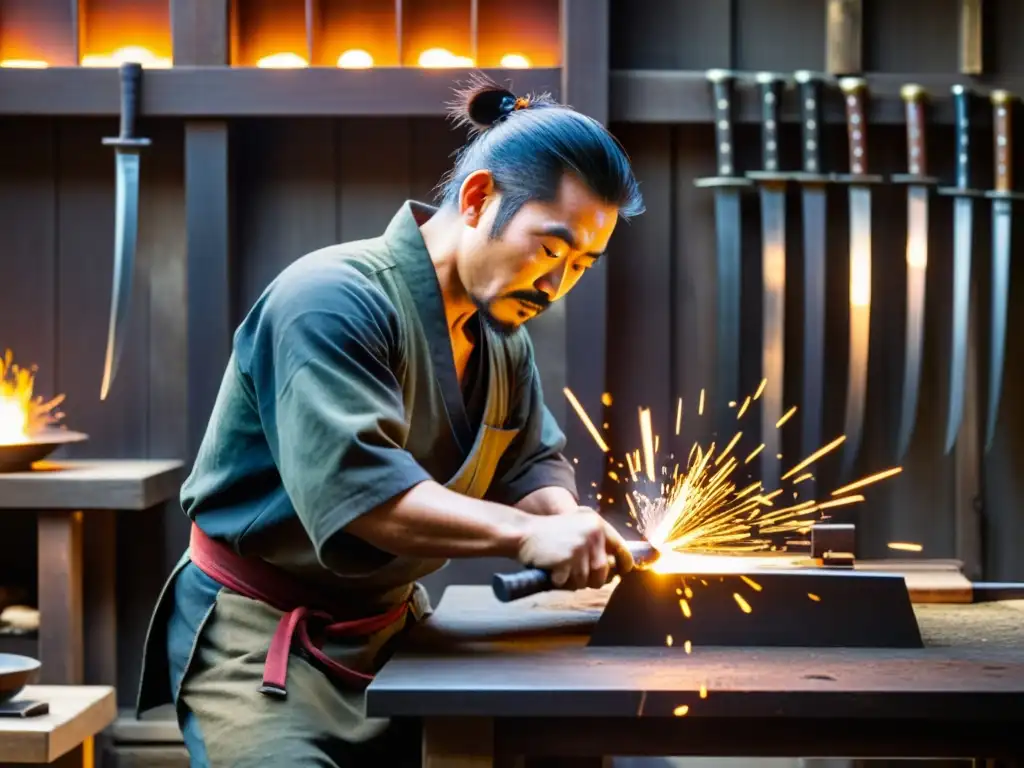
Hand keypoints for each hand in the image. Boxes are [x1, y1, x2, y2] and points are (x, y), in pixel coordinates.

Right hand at [516, 508, 635, 589]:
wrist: (523, 532)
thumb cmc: (550, 534)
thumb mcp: (578, 527)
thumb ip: (597, 541)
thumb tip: (617, 567)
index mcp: (597, 524)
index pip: (621, 549)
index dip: (624, 564)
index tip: (622, 572)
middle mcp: (593, 533)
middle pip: (603, 571)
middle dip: (592, 580)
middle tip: (577, 575)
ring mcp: (580, 546)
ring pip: (585, 580)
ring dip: (573, 581)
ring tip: (561, 570)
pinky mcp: (567, 559)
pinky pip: (568, 583)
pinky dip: (559, 582)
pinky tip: (552, 571)